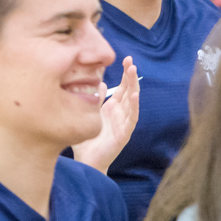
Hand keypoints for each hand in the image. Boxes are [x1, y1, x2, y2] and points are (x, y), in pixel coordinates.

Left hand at [72, 57, 138, 174]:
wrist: (86, 161)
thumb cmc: (86, 140)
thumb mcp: (87, 114)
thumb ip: (93, 99)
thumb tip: (99, 83)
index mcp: (112, 107)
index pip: (122, 87)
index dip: (125, 73)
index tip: (126, 59)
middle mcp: (120, 113)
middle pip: (129, 90)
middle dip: (130, 75)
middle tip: (130, 61)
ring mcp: (124, 122)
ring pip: (132, 101)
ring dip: (134, 86)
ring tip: (133, 72)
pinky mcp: (124, 133)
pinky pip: (132, 118)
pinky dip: (134, 107)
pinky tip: (135, 96)